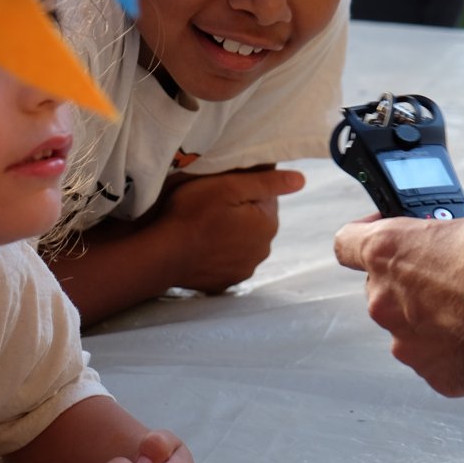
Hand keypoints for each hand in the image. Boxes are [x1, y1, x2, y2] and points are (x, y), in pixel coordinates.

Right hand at [157, 168, 304, 293]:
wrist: (161, 255)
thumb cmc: (192, 214)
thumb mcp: (228, 186)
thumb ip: (267, 182)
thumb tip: (301, 180)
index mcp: (267, 224)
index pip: (266, 197)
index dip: (243, 189)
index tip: (221, 188)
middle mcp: (262, 251)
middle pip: (255, 222)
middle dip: (239, 213)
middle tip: (209, 206)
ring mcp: (243, 270)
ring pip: (242, 243)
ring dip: (229, 234)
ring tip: (203, 227)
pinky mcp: (224, 283)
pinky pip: (227, 261)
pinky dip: (218, 254)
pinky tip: (200, 246)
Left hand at [332, 191, 463, 396]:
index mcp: (386, 253)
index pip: (346, 241)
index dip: (366, 232)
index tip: (390, 230)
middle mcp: (384, 301)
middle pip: (382, 288)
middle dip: (411, 280)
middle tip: (448, 271)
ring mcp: (406, 343)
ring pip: (409, 328)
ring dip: (432, 317)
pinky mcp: (434, 375)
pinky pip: (438, 359)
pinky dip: (456, 350)